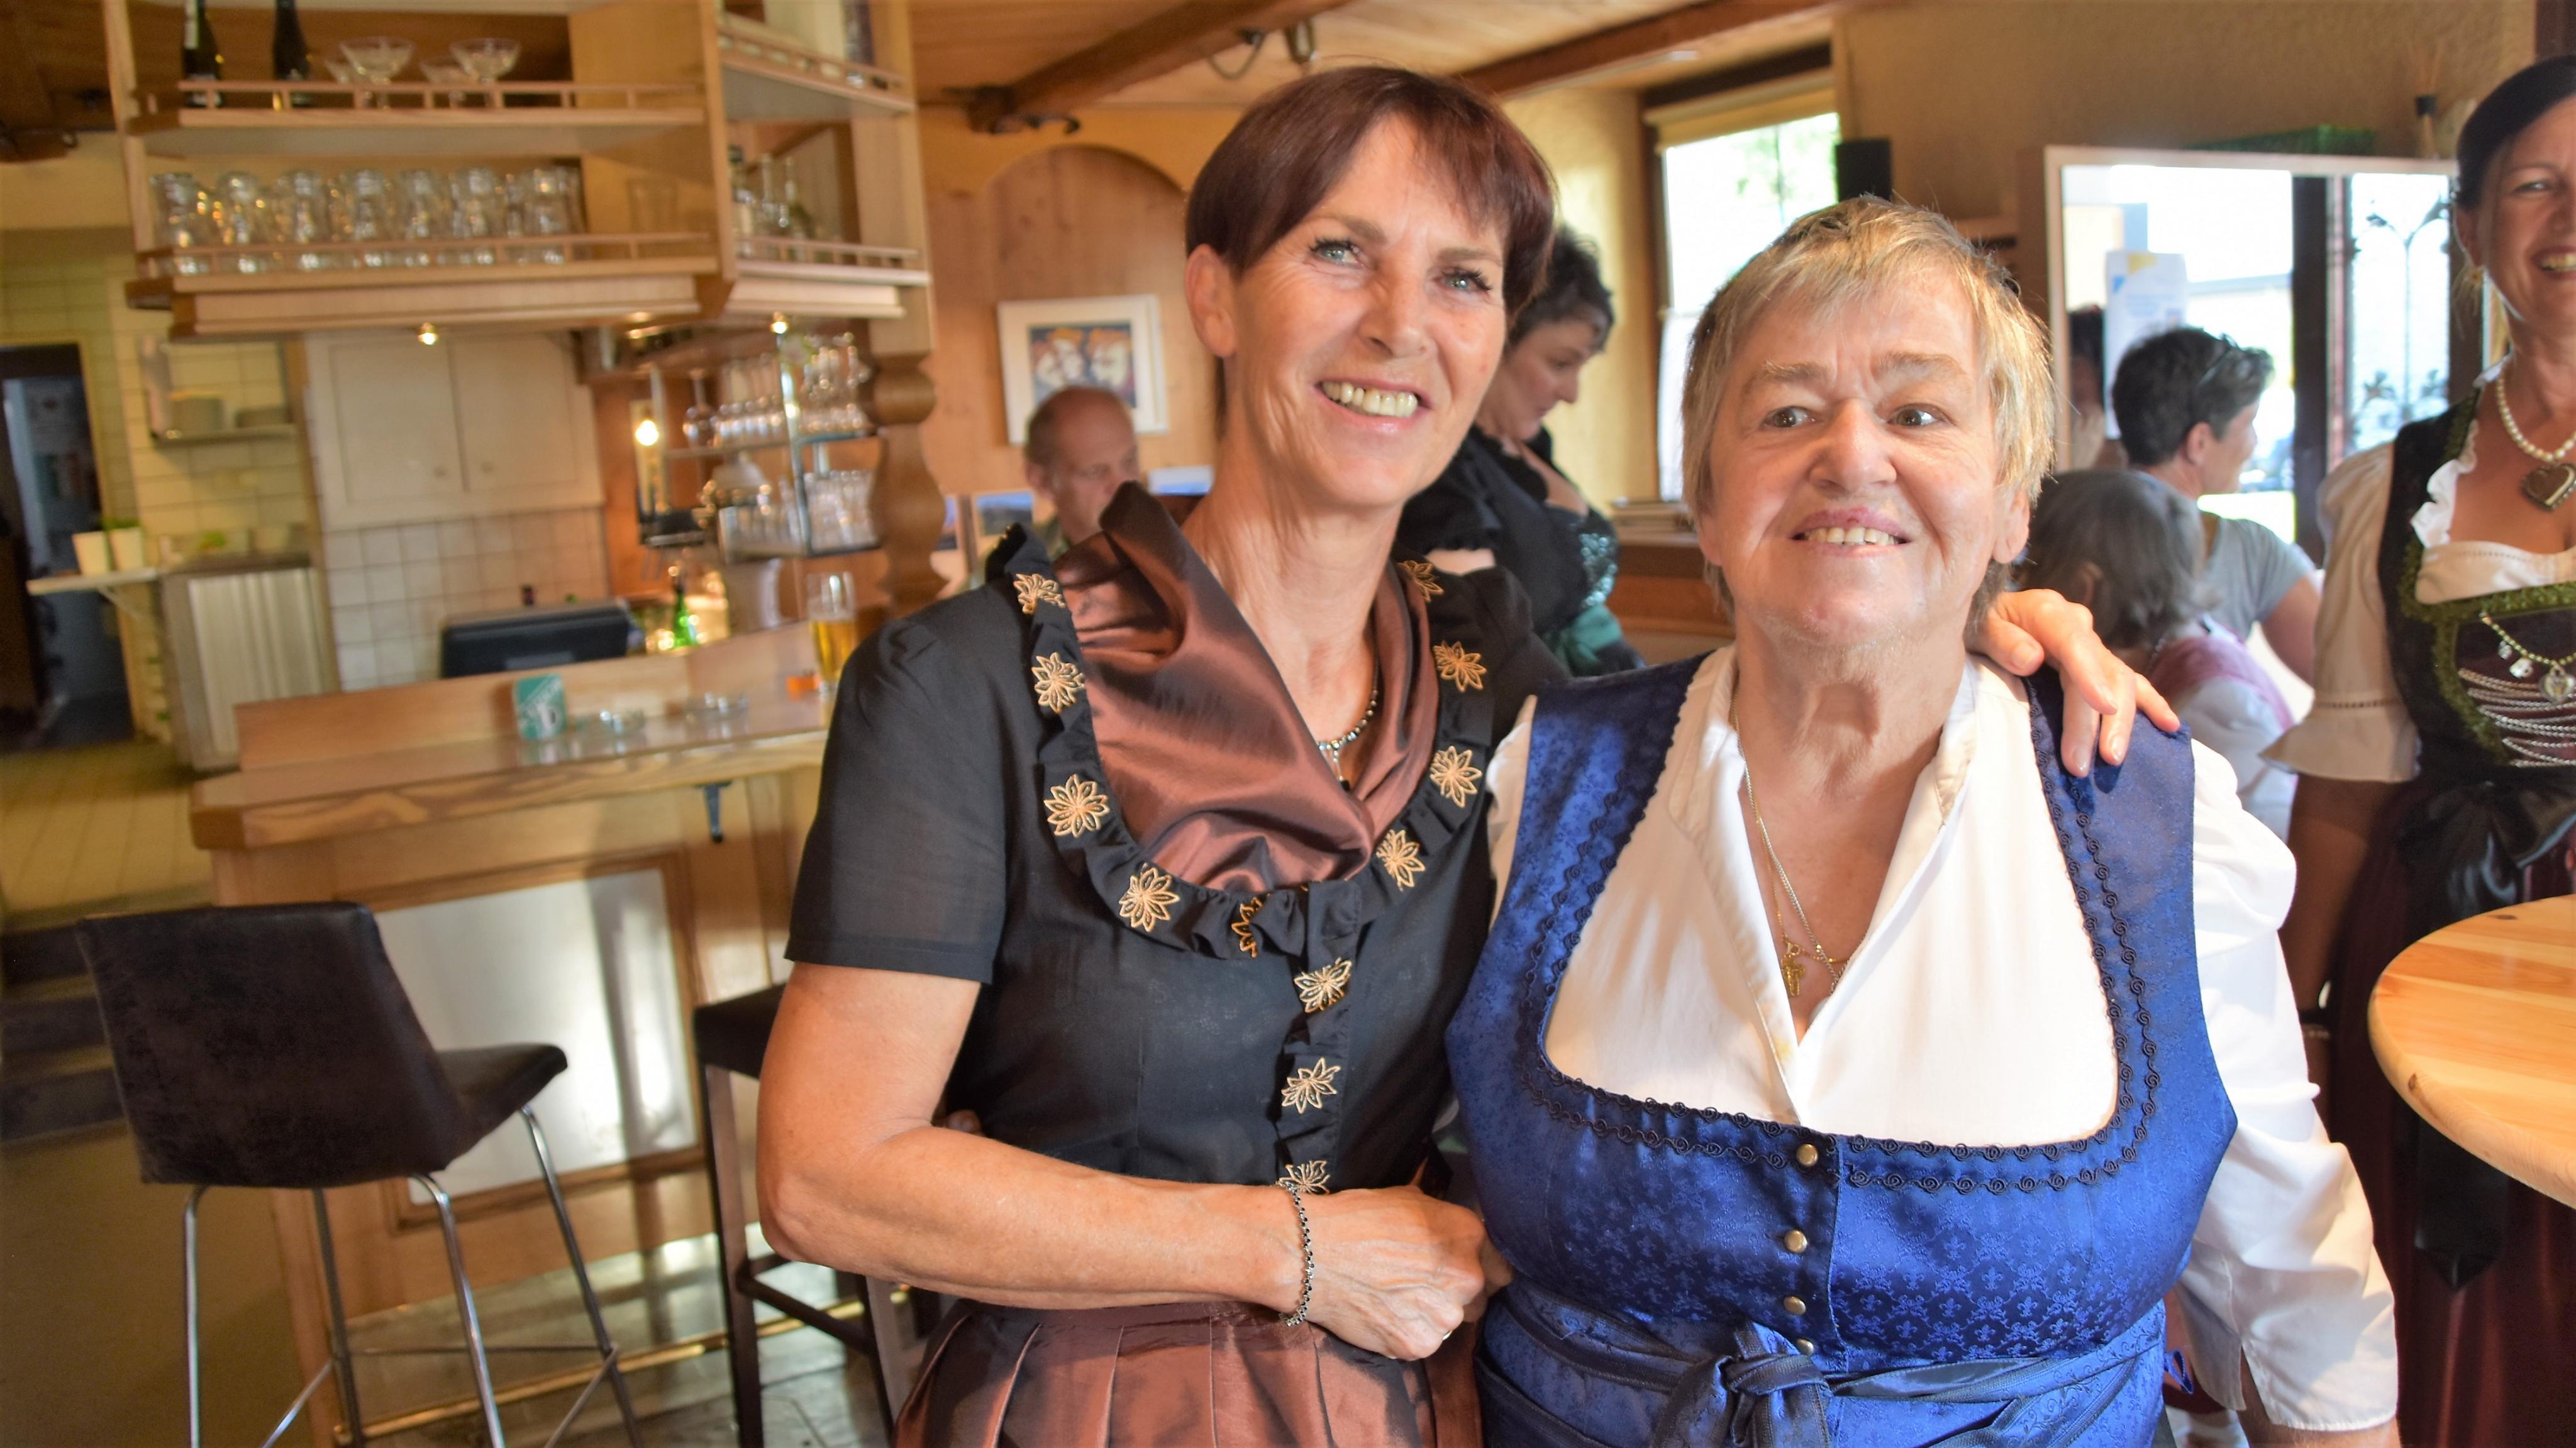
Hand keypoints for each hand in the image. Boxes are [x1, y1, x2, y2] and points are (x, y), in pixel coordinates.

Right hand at [1290, 1186, 1491, 1359]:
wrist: (1311, 1252)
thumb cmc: (1357, 1218)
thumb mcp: (1410, 1200)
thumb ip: (1443, 1222)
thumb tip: (1452, 1231)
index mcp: (1469, 1235)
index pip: (1502, 1268)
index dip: (1482, 1270)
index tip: (1460, 1272)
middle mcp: (1466, 1277)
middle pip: (1479, 1299)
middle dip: (1454, 1294)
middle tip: (1419, 1284)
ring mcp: (1444, 1316)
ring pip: (1451, 1323)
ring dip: (1431, 1316)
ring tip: (1395, 1299)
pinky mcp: (1417, 1345)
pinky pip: (1424, 1343)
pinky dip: (1407, 1333)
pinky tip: (1383, 1314)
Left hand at [1980, 589, 2180, 775]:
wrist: (1984, 615)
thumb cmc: (1976, 623)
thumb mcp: (1976, 626)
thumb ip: (2001, 640)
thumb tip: (2032, 659)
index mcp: (2047, 612)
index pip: (2074, 643)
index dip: (2090, 675)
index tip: (2104, 707)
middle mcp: (2078, 625)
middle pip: (2102, 672)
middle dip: (2097, 720)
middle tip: (2082, 764)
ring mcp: (2092, 644)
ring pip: (2122, 681)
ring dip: (2122, 722)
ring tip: (2113, 759)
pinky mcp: (2099, 663)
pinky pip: (2131, 683)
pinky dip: (2151, 704)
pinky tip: (2171, 727)